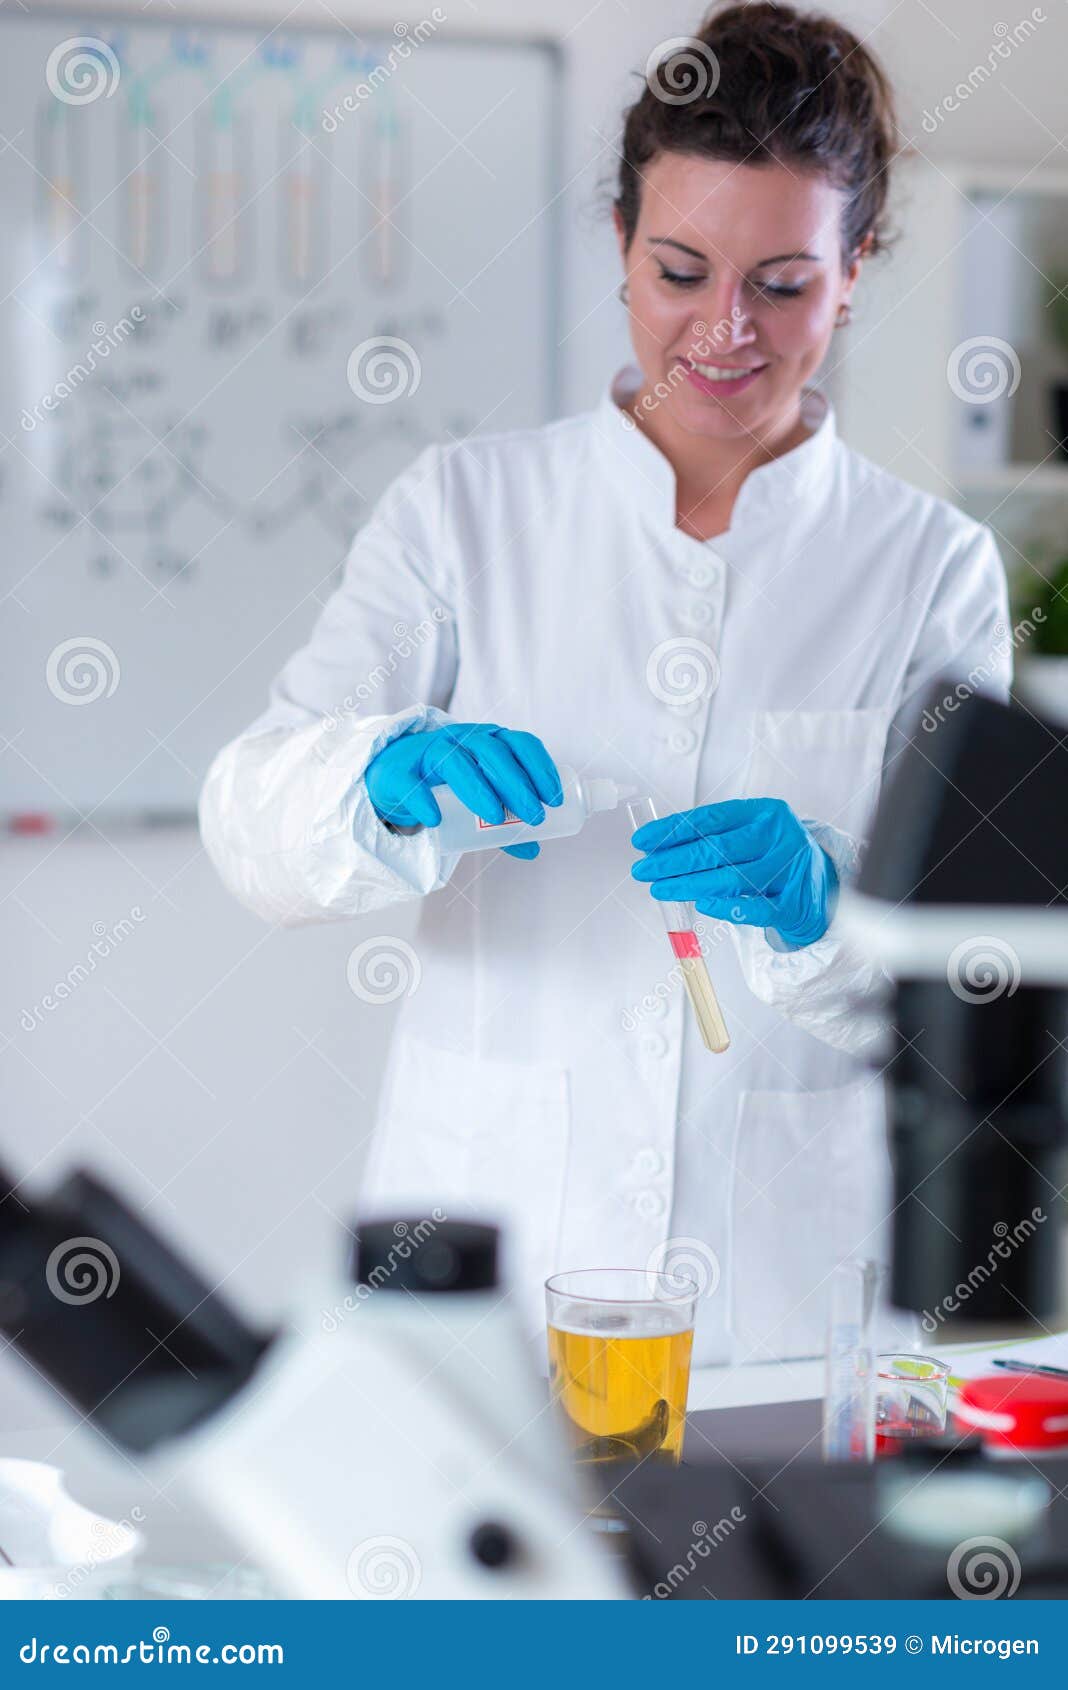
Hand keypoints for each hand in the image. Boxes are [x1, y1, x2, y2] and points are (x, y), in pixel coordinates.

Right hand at [366, 722, 562, 858]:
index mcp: (488, 742)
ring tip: (496, 818)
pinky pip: (411, 782)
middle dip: (518, 784)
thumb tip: (534, 849)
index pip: (520, 744)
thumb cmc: (446, 783)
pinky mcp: (400, 772)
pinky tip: (436, 819)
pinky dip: (424, 799)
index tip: (554, 799)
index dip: (541, 768)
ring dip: (479, 789)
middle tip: (534, 815)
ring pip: (456, 762)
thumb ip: (504, 822)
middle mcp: (462, 740)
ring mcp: (429, 752)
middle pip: (494, 753)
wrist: (393, 774)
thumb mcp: (479, 798)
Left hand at [631, 797, 837, 947]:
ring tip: (659, 889)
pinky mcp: (793, 904)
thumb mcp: (751, 834)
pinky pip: (753, 909)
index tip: (642, 841)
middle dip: (673, 860)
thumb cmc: (773, 856)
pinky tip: (700, 904)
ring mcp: (790, 871)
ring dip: (689, 885)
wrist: (823, 885)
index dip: (672, 830)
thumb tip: (657, 848)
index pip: (711, 819)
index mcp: (766, 812)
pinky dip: (725, 907)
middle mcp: (781, 837)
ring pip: (731, 879)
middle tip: (642, 870)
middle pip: (717, 849)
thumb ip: (714, 837)